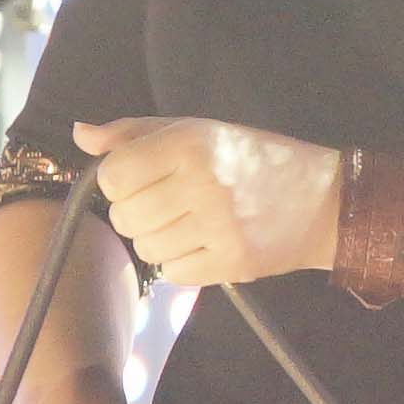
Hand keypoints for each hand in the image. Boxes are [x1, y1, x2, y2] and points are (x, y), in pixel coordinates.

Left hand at [76, 115, 343, 289]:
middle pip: (126, 217)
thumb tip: (80, 135)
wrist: (323, 200)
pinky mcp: (232, 263)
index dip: (119, 182)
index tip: (141, 179)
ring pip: (146, 249)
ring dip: (159, 239)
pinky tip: (206, 243)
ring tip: (189, 223)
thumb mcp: (196, 130)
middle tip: (168, 203)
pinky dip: (182, 263)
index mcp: (190, 143)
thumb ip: (133, 133)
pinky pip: (174, 273)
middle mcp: (202, 183)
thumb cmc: (251, 159)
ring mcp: (218, 227)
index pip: (114, 175)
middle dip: (137, 213)